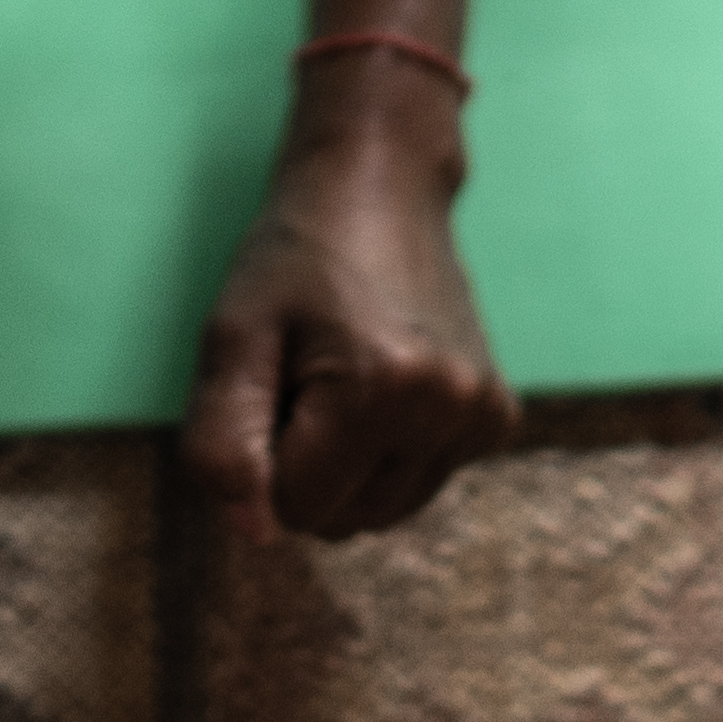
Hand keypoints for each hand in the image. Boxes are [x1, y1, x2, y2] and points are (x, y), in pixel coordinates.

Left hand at [180, 127, 516, 540]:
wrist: (381, 187)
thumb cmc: (293, 260)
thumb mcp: (230, 337)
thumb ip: (223, 442)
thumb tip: (256, 534)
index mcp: (379, 388)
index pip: (295, 509)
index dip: (264, 457)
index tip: (271, 386)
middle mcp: (449, 408)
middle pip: (344, 521)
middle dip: (305, 470)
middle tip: (301, 380)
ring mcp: (483, 416)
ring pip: (383, 513)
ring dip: (347, 470)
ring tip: (339, 381)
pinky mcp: (499, 419)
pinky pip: (420, 484)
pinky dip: (390, 455)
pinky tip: (383, 385)